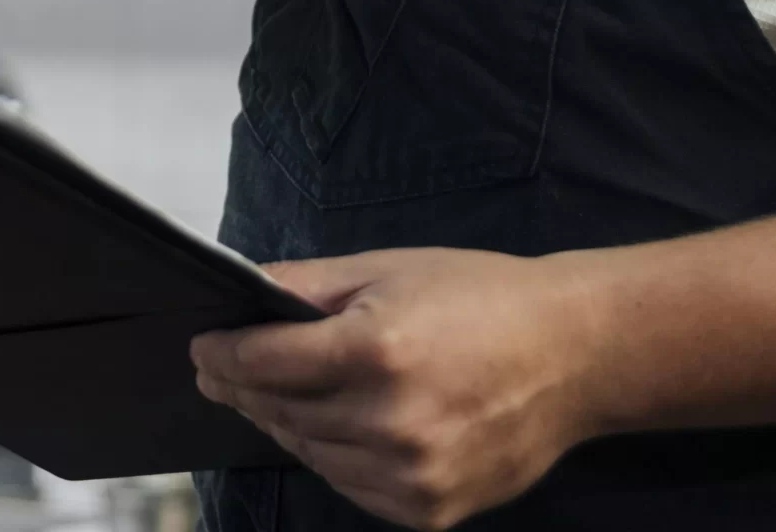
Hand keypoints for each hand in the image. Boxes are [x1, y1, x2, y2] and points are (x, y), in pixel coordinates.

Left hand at [191, 248, 598, 530]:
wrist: (574, 355)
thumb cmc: (483, 298)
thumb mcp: (388, 268)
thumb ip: (308, 285)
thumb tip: (244, 291)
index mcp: (376, 350)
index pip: (264, 363)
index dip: (222, 355)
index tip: (201, 348)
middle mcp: (390, 420)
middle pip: (280, 411)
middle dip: (243, 387)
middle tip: (221, 370)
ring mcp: (411, 474)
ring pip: (309, 453)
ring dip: (285, 423)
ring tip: (276, 395)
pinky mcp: (428, 510)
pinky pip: (351, 484)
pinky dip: (332, 455)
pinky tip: (334, 426)